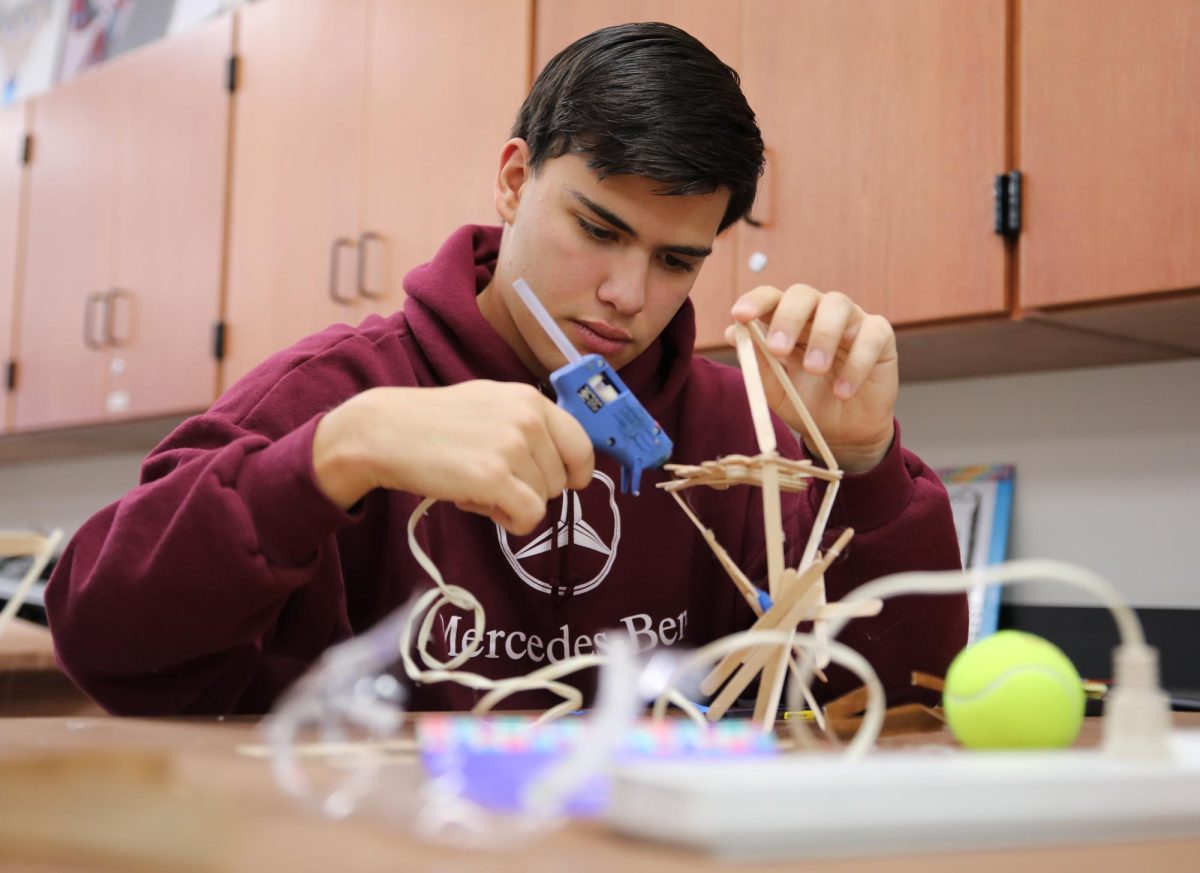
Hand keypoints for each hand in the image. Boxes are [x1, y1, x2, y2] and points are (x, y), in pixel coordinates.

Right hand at [313, 382, 594, 533]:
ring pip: (544, 501)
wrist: (387, 432)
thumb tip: (568, 461)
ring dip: (513, 504)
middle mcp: (528, 419)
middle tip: (493, 479)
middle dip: (531, 489)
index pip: (582, 446)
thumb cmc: (436, 424)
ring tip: (477, 484)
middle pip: (561, 481)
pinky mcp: (495, 479)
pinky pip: (530, 518)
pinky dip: (509, 521)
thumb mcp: (492, 404)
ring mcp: (513, 448)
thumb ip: (530, 425)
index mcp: (531, 399)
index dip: (574, 472)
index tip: (561, 481)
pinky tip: (479, 503)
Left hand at [727, 284, 896, 472]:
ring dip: (823, 336)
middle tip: (778, 348)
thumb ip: (758, 365)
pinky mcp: (879, 337)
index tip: (740, 316)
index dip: (756, 302)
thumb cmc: (807, 404)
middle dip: (788, 317)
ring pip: (838, 305)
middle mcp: (819, 313)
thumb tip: (733, 334)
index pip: (772, 297)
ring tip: (815, 370)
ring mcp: (851, 321)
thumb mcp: (777, 391)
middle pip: (803, 294)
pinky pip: (871, 336)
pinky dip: (856, 363)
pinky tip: (843, 391)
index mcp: (789, 321)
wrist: (843, 432)